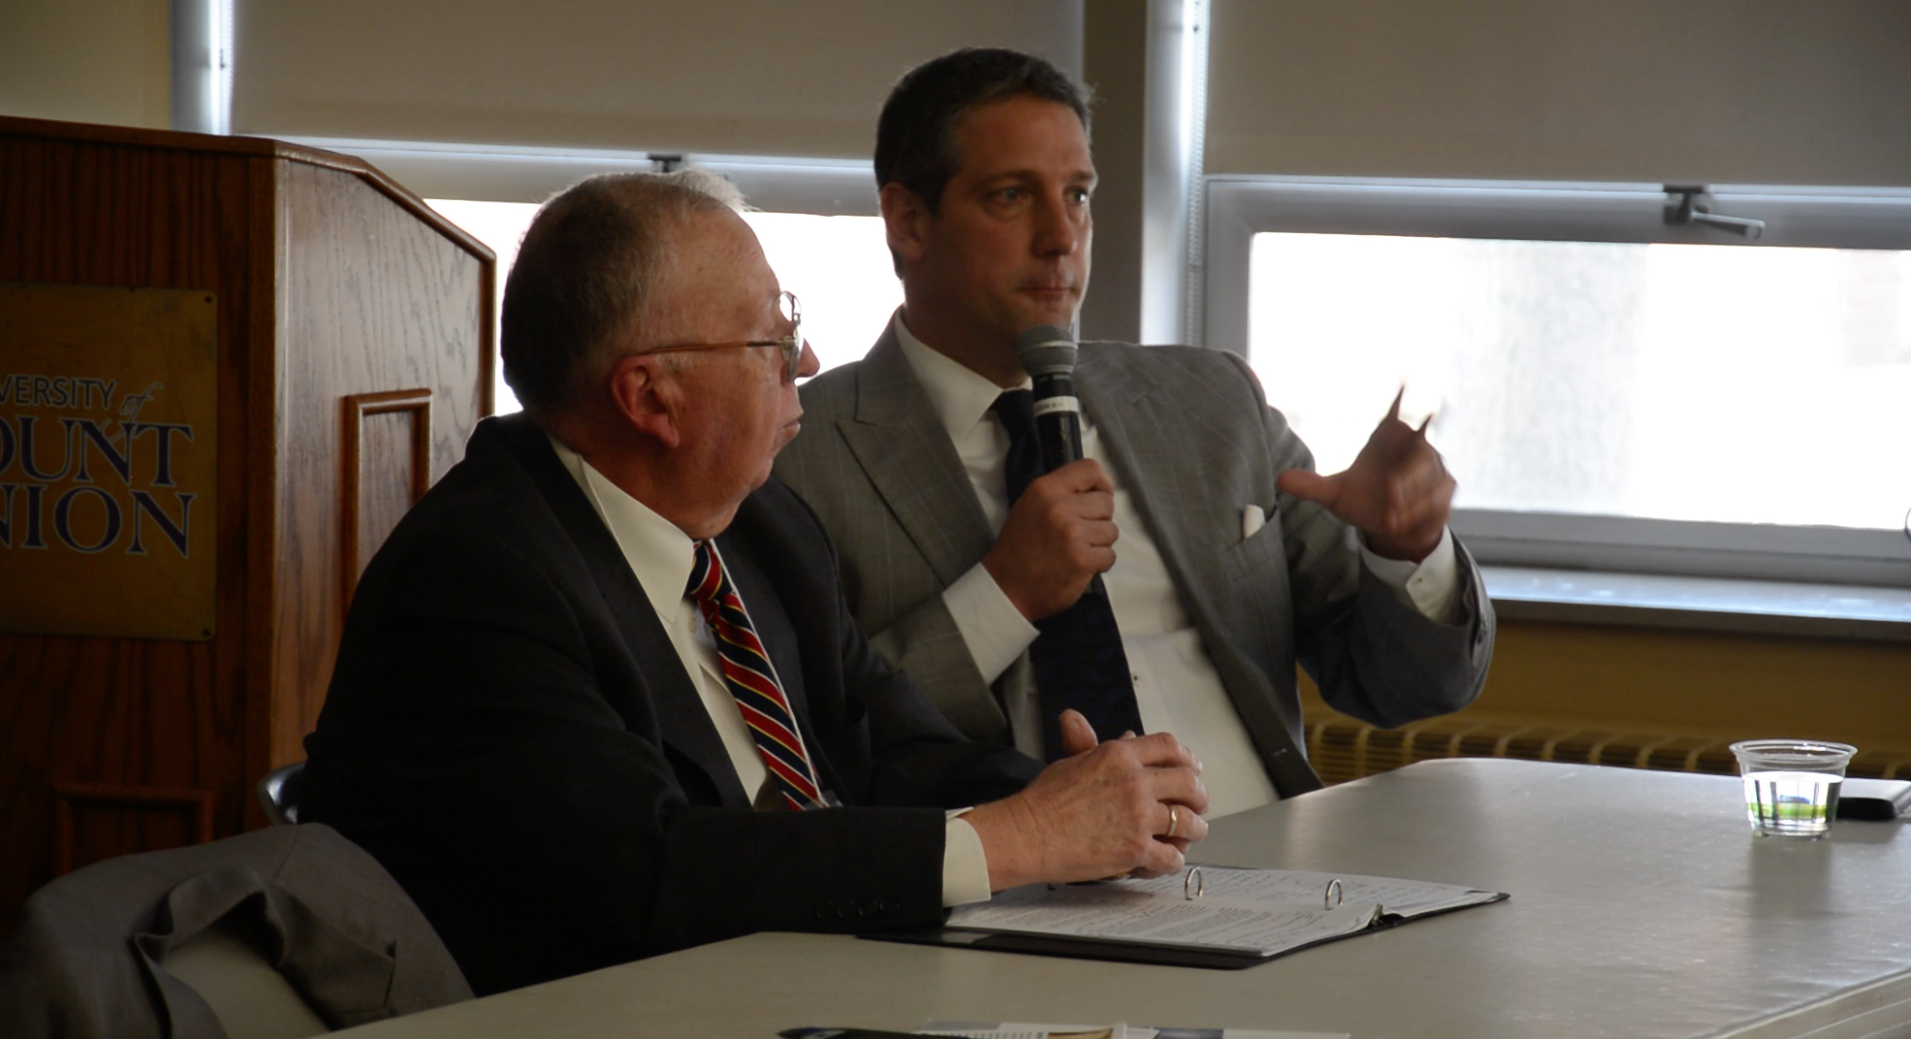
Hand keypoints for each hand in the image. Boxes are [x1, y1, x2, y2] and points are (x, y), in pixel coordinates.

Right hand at [965, 711, 1209, 890]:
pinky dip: (1173, 860)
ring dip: (1194, 829)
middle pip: (1188, 783)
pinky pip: (1171, 856)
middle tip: (1198, 804)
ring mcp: (1138, 817)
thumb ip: (1103, 747)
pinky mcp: (1136, 849)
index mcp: (1120, 755)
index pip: (1169, 747)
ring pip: (1188, 822)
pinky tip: (1168, 859)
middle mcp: (1135, 782)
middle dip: (1199, 795)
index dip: (1186, 758)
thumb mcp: (1073, 761)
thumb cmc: (1044, 799)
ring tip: (1191, 833)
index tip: (1192, 768)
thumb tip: (1126, 733)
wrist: (1028, 833)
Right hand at [982, 459, 1117, 620]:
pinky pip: (1110, 555)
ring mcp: (1073, 534)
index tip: (1098, 497)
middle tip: (1079, 533)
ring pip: (1112, 530)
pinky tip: (1080, 565)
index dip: (1101, 484)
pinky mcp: (1083, 560)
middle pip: (1107, 503)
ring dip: (1100, 543)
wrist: (1006, 587)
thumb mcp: (1031, 505)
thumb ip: (1062, 492)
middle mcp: (1060, 507)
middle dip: (1098, 519)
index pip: (1091, 469)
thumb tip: (1100, 489)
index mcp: (1045, 489)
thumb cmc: (1019, 547)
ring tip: (1076, 550)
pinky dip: (1099, 563)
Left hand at [1276, 387, 1453, 561]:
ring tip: (1391, 516)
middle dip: (1406, 475)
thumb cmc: (1365, 501)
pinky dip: (1421, 509)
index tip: (1403, 377)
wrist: (1393, 530)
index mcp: (1386, 439)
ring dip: (1412, 497)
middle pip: (1419, 448)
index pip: (1395, 412)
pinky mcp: (1445, 488)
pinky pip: (1438, 495)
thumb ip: (1312, 486)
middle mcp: (1412, 447)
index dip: (1400, 398)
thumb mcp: (1336, 496)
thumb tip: (1281, 479)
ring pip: (1430, 475)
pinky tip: (1404, 521)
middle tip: (1390, 493)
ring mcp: (1432, 466)